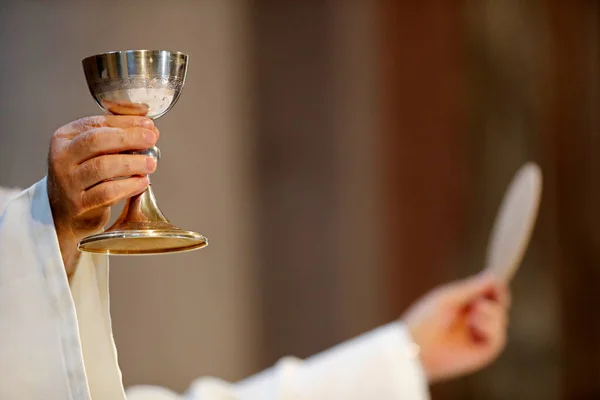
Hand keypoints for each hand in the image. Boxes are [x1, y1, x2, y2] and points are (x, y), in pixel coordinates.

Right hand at [47, 115, 159, 276]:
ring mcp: (68, 183)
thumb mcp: (93, 152)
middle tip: (150, 139)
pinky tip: (142, 183)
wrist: (64, 214)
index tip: (149, 125)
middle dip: (128, 138)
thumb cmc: (84, 178)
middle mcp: (62, 158)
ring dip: (132, 163)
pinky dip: (129, 186)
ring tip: (150, 164)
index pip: (96, 123)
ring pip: (102, 167)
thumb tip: (148, 126)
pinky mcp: (79, 205)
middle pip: (96, 141)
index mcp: (64, 138)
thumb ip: (117, 136)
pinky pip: (107, 193)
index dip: (126, 122)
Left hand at [402, 273, 509, 382]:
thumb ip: (472, 288)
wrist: (417, 347)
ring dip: (490, 311)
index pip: (489, 293)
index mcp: (464, 304)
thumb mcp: (450, 298)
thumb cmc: (427, 320)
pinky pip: (499, 337)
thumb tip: (494, 276)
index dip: (496, 287)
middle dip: (496, 298)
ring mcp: (480, 336)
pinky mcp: (483, 352)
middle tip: (483, 298)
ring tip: (472, 314)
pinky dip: (489, 327)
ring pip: (501, 318)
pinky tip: (474, 325)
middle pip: (499, 304)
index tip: (496, 281)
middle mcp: (474, 319)